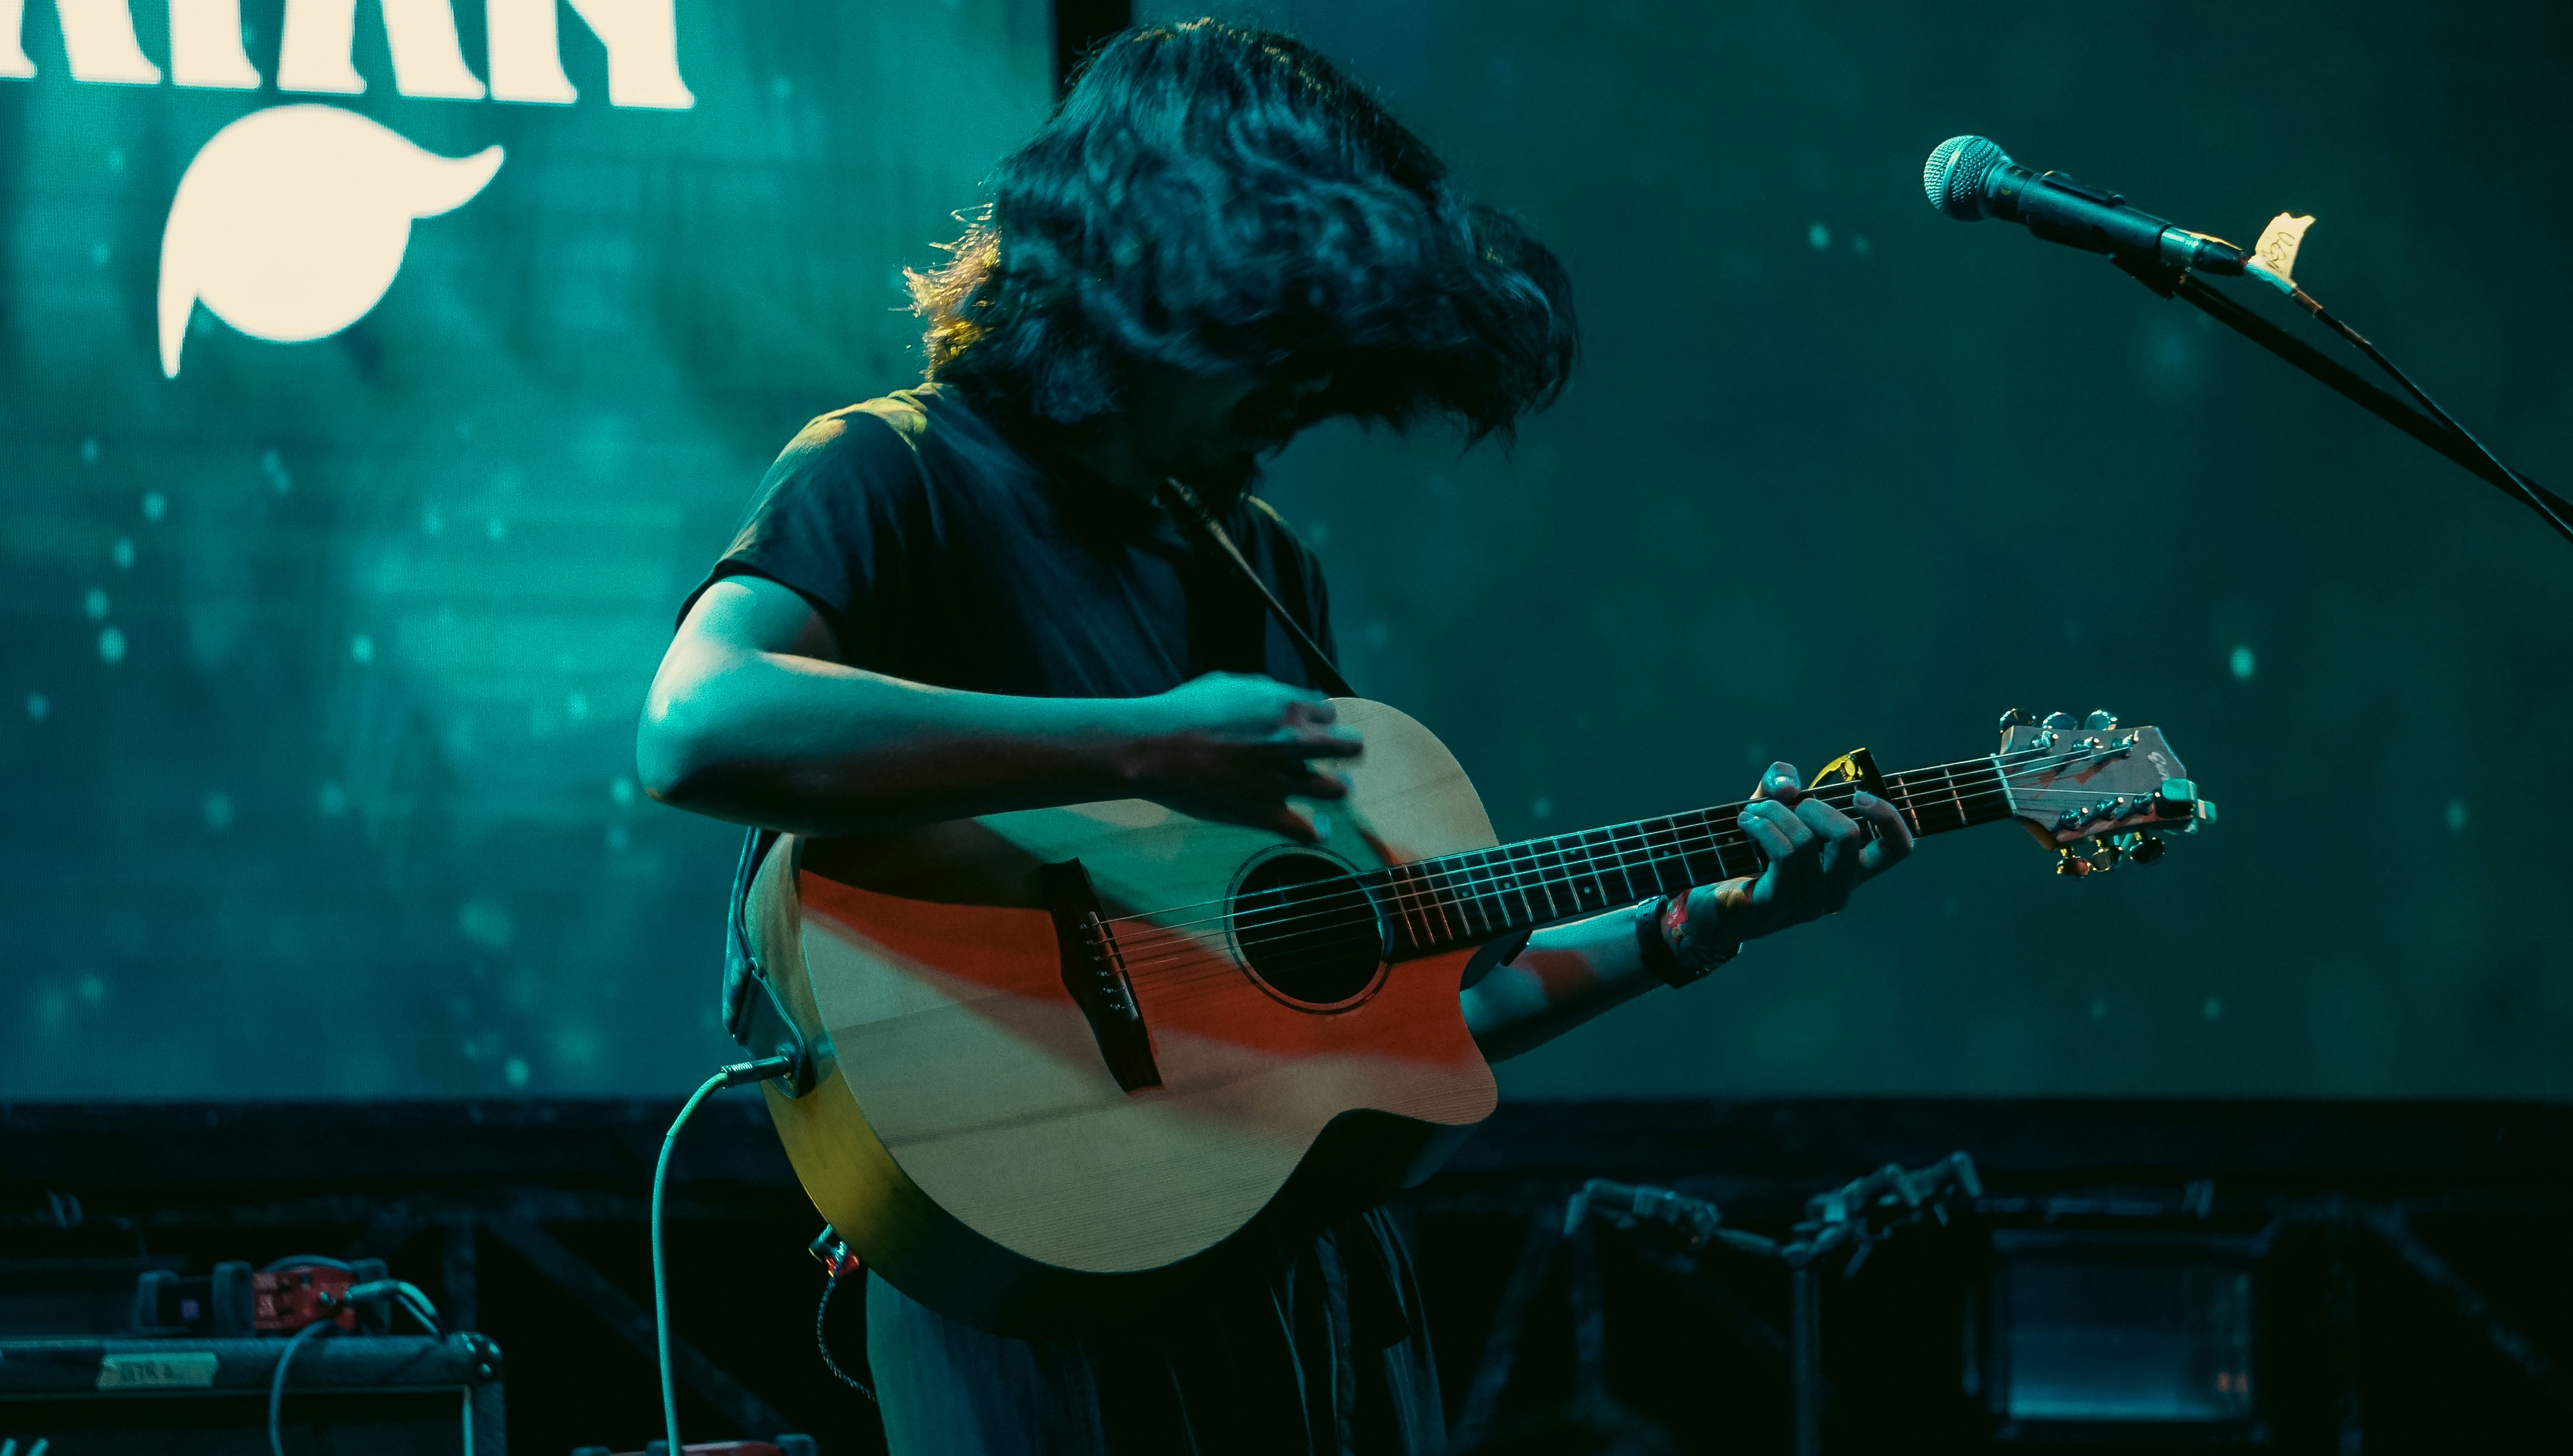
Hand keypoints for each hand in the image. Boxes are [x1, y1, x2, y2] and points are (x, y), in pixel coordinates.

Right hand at [1123, 673, 1362, 840]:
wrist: (1154, 747)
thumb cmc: (1183, 711)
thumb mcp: (1226, 684)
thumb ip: (1261, 689)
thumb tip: (1278, 693)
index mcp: (1284, 706)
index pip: (1328, 712)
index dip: (1322, 721)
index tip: (1313, 728)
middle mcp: (1292, 741)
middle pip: (1348, 746)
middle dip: (1347, 750)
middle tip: (1342, 756)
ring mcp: (1281, 778)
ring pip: (1337, 789)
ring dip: (1337, 789)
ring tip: (1333, 791)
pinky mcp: (1264, 811)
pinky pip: (1308, 830)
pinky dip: (1316, 832)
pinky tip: (1318, 830)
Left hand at [1677, 761, 1912, 948]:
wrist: (1710, 905)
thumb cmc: (1748, 855)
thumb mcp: (1769, 810)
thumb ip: (1781, 784)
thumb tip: (1788, 784)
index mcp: (1849, 870)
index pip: (1896, 849)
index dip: (1889, 816)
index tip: (1858, 795)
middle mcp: (1836, 892)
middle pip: (1848, 835)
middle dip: (1812, 804)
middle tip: (1782, 804)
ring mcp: (1808, 904)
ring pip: (1806, 841)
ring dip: (1774, 812)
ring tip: (1753, 811)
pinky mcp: (1777, 906)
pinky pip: (1782, 854)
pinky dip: (1763, 826)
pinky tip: (1746, 822)